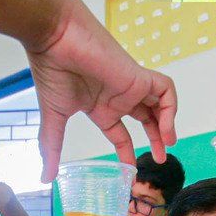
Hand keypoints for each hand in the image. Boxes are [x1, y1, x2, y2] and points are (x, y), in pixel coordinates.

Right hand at [26, 0, 177, 182]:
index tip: (130, 170)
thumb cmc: (51, 71)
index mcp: (99, 107)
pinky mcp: (138, 75)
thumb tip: (44, 178)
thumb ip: (52, 148)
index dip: (127, 151)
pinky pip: (165, 90)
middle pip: (146, 118)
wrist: (55, 37)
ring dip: (167, 124)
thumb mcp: (54, 117)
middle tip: (161, 158)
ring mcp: (129, 86)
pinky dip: (170, 108)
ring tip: (168, 143)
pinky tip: (164, 126)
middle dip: (156, 138)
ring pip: (159, 104)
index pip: (120, 133)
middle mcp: (117, 97)